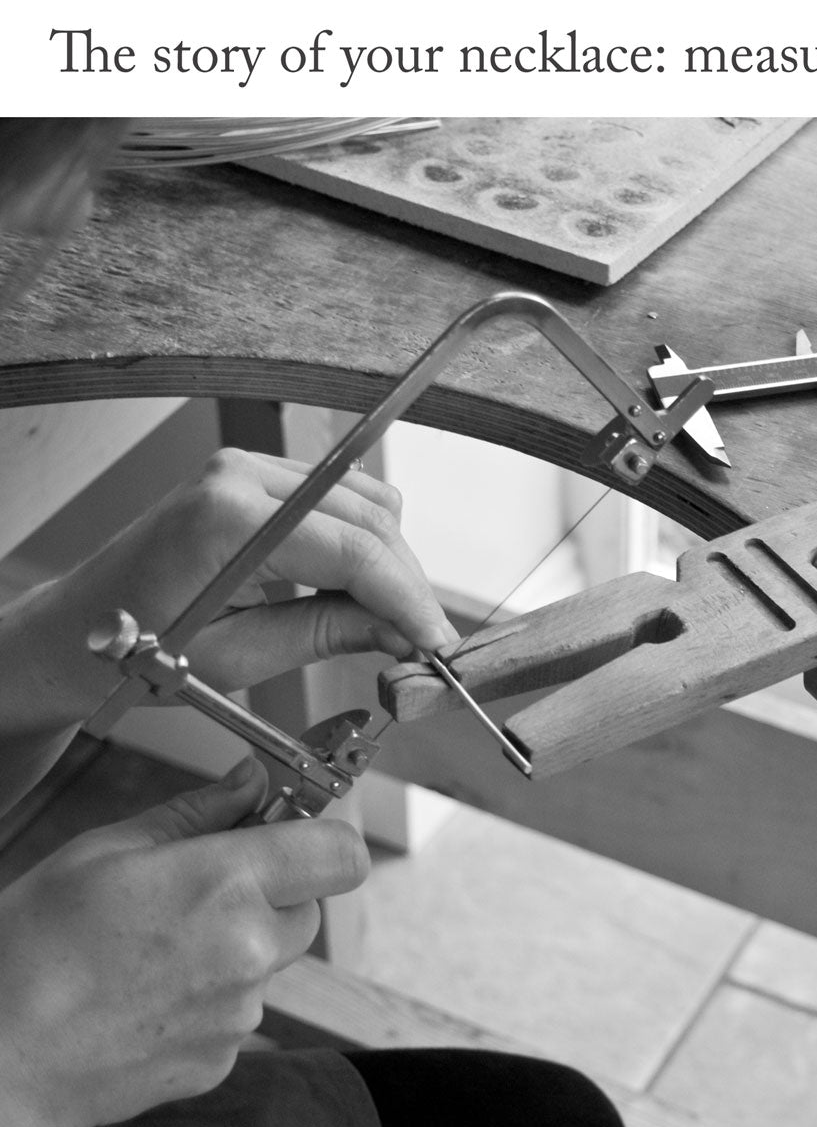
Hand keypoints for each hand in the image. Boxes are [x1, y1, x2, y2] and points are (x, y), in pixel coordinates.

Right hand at [0, 758, 367, 1126]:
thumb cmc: (31, 952)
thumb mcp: (105, 851)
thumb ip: (197, 813)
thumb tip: (251, 780)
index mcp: (226, 885)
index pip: (340, 852)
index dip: (322, 836)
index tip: (291, 829)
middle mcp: (249, 950)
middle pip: (310, 905)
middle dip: (274, 890)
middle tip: (206, 888)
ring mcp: (239, 1012)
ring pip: (274, 958)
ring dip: (242, 944)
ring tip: (160, 946)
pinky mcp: (222, 1057)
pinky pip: (243, 1008)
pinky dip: (214, 994)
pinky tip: (151, 990)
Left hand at [1, 447, 455, 736]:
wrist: (69, 635)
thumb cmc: (132, 652)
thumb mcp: (237, 658)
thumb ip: (328, 633)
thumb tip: (403, 633)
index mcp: (230, 516)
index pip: (356, 549)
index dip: (410, 599)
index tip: (438, 643)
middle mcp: (242, 474)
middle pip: (371, 517)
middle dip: (407, 582)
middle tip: (423, 643)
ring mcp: (248, 468)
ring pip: (364, 502)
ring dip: (389, 562)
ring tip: (388, 623)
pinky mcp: (254, 479)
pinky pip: (338, 501)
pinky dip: (361, 545)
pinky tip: (355, 592)